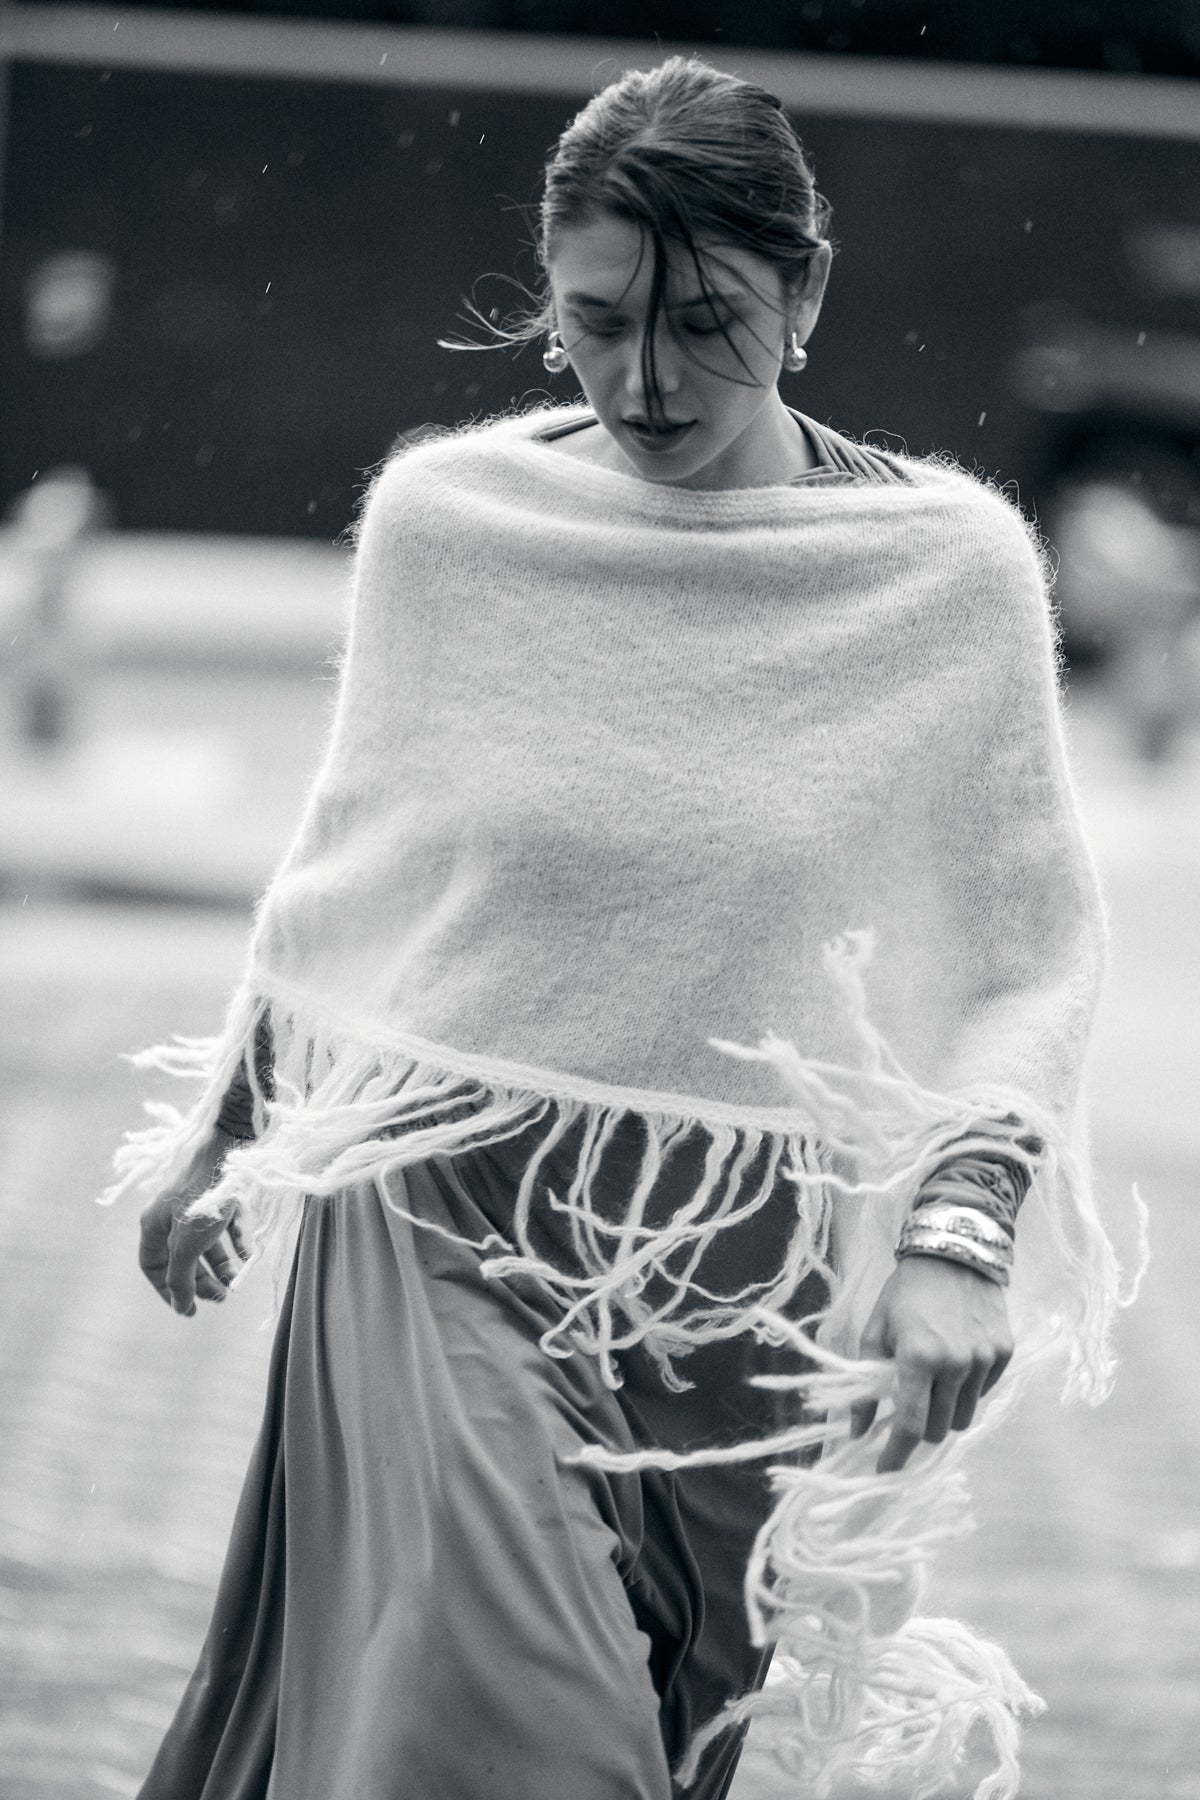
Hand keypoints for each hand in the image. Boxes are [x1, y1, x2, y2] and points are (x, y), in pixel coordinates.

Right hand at [138, 1130, 249, 1316]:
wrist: (231, 1145)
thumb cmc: (204, 1197)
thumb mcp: (187, 1245)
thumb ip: (181, 1277)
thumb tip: (180, 1307)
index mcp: (154, 1224)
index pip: (152, 1266)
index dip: (167, 1290)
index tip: (188, 1310)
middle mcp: (172, 1214)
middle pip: (181, 1258)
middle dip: (200, 1281)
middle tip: (222, 1298)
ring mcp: (196, 1205)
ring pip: (205, 1244)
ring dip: (220, 1266)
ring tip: (235, 1283)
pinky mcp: (219, 1195)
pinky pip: (225, 1227)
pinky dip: (236, 1243)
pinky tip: (248, 1257)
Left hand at [849, 1254, 1013, 1473]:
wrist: (954, 1252)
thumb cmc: (905, 1292)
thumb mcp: (875, 1331)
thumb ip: (865, 1383)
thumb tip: (858, 1430)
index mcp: (918, 1357)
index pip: (910, 1425)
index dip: (896, 1454)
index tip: (884, 1471)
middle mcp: (956, 1364)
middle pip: (940, 1428)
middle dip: (920, 1430)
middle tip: (908, 1414)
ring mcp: (984, 1359)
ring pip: (964, 1416)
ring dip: (945, 1411)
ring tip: (933, 1384)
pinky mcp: (1004, 1353)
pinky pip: (984, 1392)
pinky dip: (967, 1390)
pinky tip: (956, 1363)